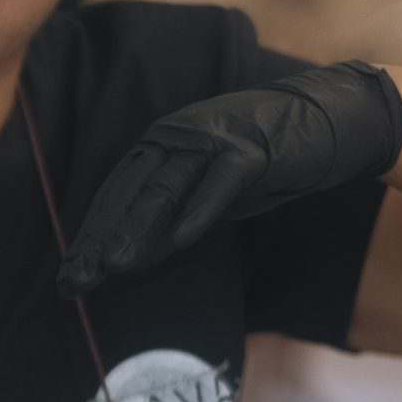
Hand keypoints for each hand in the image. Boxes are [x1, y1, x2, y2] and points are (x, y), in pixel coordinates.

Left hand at [58, 60, 401, 294]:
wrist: (332, 121)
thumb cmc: (264, 162)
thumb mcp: (209, 196)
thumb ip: (169, 221)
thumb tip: (125, 261)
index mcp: (162, 145)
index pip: (117, 195)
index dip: (91, 236)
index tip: (69, 278)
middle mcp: (178, 137)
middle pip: (130, 191)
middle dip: (101, 239)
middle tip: (76, 280)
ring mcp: (215, 139)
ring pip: (166, 185)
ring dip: (138, 227)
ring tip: (113, 266)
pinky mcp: (254, 148)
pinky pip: (222, 180)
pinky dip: (202, 208)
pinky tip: (183, 239)